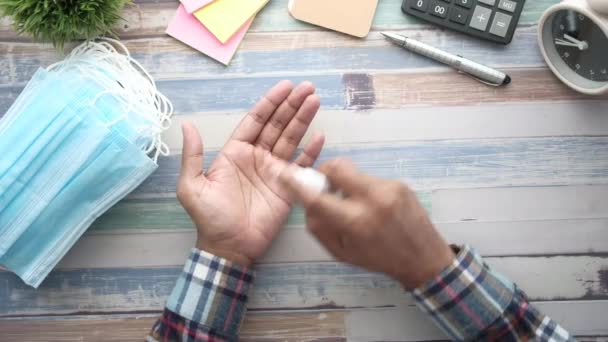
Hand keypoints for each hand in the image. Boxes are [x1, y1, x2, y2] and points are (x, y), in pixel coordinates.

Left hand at [177, 81, 324, 266]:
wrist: (229, 246)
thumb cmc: (209, 217)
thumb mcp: (192, 186)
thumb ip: (192, 156)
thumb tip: (187, 125)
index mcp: (235, 152)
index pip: (256, 121)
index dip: (270, 103)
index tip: (285, 87)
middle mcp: (257, 157)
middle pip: (277, 125)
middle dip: (292, 105)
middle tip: (308, 88)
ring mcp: (274, 171)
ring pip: (291, 139)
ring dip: (303, 120)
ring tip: (315, 101)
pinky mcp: (288, 187)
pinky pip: (301, 165)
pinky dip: (311, 151)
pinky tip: (319, 136)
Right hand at [279, 159, 453, 289]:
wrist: (424, 258)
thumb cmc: (380, 259)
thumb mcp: (342, 253)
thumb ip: (320, 228)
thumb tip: (307, 204)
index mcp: (355, 222)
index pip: (317, 197)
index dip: (296, 184)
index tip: (285, 174)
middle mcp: (372, 200)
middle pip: (337, 167)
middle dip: (325, 171)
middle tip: (326, 184)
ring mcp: (388, 188)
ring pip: (355, 174)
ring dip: (348, 185)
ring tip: (357, 205)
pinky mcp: (399, 184)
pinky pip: (371, 180)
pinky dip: (366, 190)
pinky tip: (376, 208)